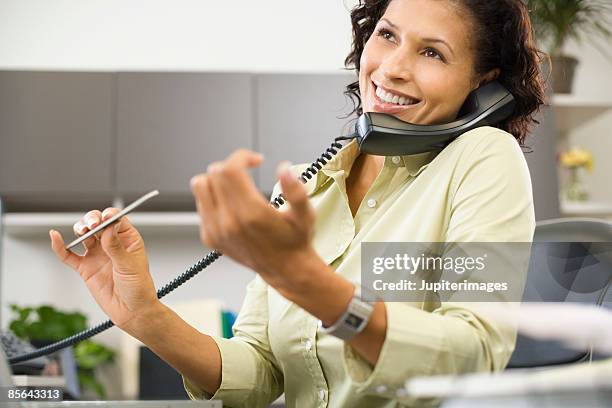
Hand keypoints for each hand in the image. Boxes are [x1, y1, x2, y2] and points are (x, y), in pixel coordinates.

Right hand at [49, 208, 158, 333]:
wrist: (132, 311)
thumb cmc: (139, 288)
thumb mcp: (130, 265)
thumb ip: (116, 247)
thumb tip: (108, 229)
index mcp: (128, 240)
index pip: (116, 220)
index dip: (109, 216)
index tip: (105, 218)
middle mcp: (111, 244)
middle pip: (97, 224)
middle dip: (92, 220)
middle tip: (93, 225)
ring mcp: (97, 255)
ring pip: (83, 235)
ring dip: (80, 229)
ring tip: (82, 231)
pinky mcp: (86, 268)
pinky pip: (69, 255)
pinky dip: (60, 246)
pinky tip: (55, 237)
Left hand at [190, 149, 317, 293]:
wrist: (285, 269)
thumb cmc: (295, 241)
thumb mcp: (305, 215)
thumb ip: (296, 191)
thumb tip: (284, 169)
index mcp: (252, 214)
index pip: (230, 170)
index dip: (242, 157)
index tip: (255, 160)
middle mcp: (230, 222)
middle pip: (214, 173)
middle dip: (231, 165)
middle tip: (247, 170)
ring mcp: (216, 230)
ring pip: (199, 186)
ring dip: (216, 179)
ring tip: (235, 184)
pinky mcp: (210, 237)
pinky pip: (200, 204)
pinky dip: (212, 196)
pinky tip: (231, 202)